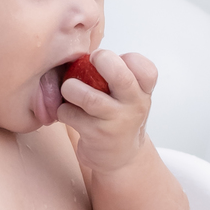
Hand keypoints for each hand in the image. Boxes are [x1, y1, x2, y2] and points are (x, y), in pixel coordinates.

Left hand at [59, 50, 155, 174]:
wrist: (120, 156)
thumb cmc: (119, 116)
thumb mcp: (130, 96)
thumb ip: (118, 74)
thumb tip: (84, 53)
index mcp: (143, 91)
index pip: (147, 70)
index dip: (130, 59)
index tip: (114, 61)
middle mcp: (134, 106)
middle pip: (121, 77)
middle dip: (102, 60)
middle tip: (90, 59)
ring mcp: (116, 121)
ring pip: (89, 98)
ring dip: (71, 88)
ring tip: (69, 88)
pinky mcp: (96, 135)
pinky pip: (71, 114)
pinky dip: (63, 110)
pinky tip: (68, 112)